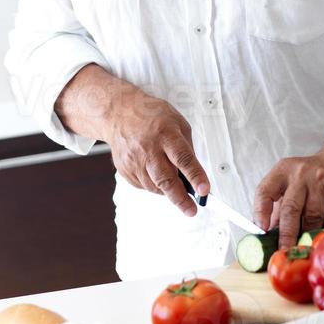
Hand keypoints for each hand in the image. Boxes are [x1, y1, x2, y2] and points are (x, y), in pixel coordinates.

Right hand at [106, 88, 210, 217]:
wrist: (119, 113)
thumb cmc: (150, 116)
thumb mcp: (177, 122)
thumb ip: (187, 148)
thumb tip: (194, 173)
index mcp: (166, 134)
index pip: (183, 158)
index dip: (195, 176)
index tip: (204, 190)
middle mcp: (149, 149)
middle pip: (166, 179)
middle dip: (180, 198)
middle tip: (191, 209)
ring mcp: (135, 161)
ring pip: (155, 187)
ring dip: (168, 191)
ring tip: (174, 184)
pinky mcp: (126, 170)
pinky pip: (144, 186)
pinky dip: (154, 185)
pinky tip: (155, 173)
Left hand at [252, 150, 323, 249]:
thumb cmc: (309, 179)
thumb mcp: (289, 184)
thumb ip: (277, 208)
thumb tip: (268, 238)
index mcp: (282, 172)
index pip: (265, 190)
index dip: (261, 211)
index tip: (261, 230)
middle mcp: (299, 174)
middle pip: (290, 208)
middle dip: (286, 235)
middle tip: (284, 251)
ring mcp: (320, 182)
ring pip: (312, 218)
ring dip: (307, 235)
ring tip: (303, 245)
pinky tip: (321, 233)